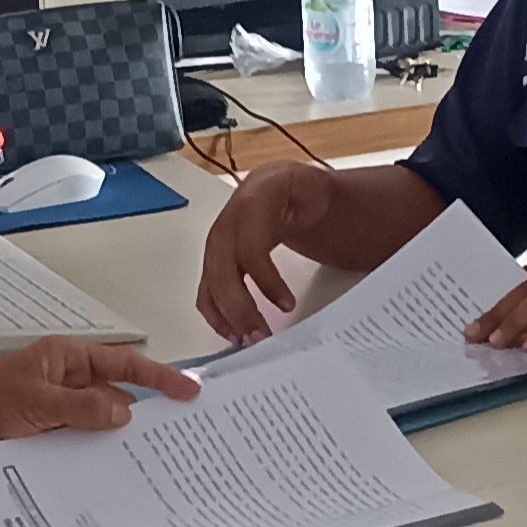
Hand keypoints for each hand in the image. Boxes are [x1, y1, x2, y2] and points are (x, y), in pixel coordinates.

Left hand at [0, 339, 199, 457]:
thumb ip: (83, 408)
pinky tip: (118, 474)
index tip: (190, 392)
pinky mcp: (52, 436)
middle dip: (150, 413)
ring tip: (159, 462)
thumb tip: (126, 414)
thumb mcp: (36, 404)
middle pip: (120, 396)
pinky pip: (85, 443)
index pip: (124, 366)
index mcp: (67, 360)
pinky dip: (100, 455)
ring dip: (123, 440)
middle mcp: (69, 383)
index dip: (160, 378)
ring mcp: (61, 411)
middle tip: (184, 435)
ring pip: (104, 424)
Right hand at [196, 162, 336, 342]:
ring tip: (249, 341)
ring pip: (211, 285)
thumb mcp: (312, 185)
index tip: (288, 304)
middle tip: (262, 336)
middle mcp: (226, 225)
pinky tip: (235, 334)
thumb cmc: (296, 191)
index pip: (249, 247)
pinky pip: (207, 293)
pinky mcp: (214, 263)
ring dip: (227, 317)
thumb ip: (315, 200)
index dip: (266, 280)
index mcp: (251, 203)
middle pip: (222, 272)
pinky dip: (217, 316)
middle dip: (240, 308)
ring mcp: (216, 245)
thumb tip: (319, 220)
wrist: (275, 189)